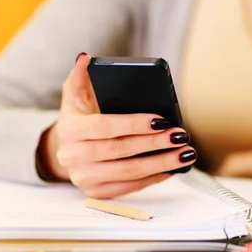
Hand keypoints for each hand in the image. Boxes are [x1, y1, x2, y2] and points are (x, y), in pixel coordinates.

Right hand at [39, 53, 196, 197]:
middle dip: (155, 144)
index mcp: (70, 129)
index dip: (135, 124)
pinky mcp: (96, 192)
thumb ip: (81, 76)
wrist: (66, 150)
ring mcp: (84, 177)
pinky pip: (130, 187)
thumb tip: (86, 59)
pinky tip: (172, 168)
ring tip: (185, 153)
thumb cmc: (80, 118)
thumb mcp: (75, 96)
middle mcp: (73, 156)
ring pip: (129, 171)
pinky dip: (153, 178)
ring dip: (161, 163)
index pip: (106, 127)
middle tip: (181, 135)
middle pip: (121, 151)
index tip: (162, 120)